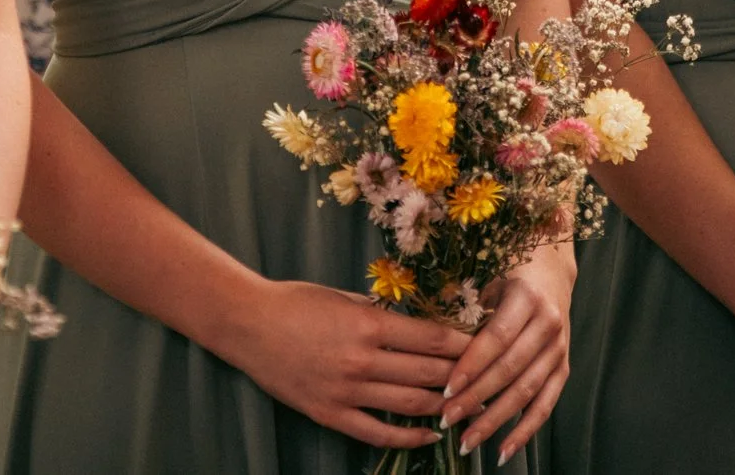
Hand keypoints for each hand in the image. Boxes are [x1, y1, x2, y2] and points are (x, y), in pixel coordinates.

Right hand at [212, 277, 470, 449]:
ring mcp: (346, 390)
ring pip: (411, 404)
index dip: (464, 343)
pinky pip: (378, 433)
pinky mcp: (330, 413)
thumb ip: (383, 313)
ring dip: (444, 406)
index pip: (433, 338)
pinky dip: (409, 438)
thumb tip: (421, 326)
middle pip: (429, 372)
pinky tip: (431, 435)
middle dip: (463, 375)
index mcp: (368, 323)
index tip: (485, 344)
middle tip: (487, 377)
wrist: (247, 324)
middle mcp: (362, 360)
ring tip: (468, 406)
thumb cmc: (296, 301)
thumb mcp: (344, 296)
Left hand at [438, 247, 573, 460]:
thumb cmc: (508, 275)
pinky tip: (503, 451)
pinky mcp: (563, 368)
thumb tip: (434, 349)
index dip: (472, 365)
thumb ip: (469, 312)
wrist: (551, 270)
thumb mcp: (489, 280)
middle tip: (447, 418)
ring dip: (495, 421)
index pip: (497, 338)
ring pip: (526, 392)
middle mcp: (548, 324)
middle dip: (476, 398)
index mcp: (527, 297)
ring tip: (467, 441)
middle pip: (509, 369)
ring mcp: (559, 348)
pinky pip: (545, 405)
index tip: (447, 388)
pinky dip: (525, 431)